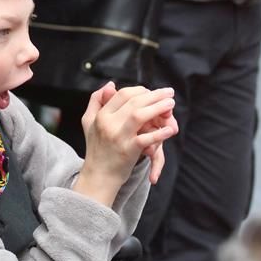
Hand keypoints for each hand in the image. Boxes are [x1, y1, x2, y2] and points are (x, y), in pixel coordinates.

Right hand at [74, 83, 175, 205]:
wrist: (98, 176)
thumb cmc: (96, 148)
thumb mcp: (88, 121)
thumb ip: (96, 100)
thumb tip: (110, 84)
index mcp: (101, 115)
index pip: (122, 94)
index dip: (140, 90)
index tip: (151, 92)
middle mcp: (108, 124)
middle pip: (134, 101)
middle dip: (154, 95)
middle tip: (169, 92)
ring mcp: (118, 137)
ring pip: (139, 115)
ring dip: (158, 107)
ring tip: (171, 103)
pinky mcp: (128, 150)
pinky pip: (146, 139)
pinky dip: (159, 133)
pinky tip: (170, 129)